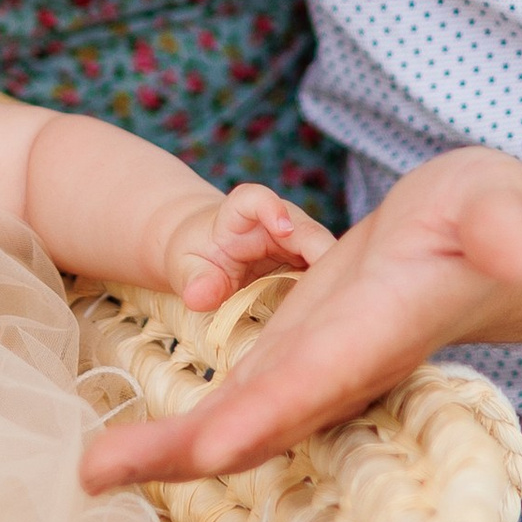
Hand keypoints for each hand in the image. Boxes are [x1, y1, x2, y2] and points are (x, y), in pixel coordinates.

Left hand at [88, 148, 521, 489]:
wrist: (491, 248)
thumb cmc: (496, 223)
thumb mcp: (499, 206)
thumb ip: (503, 228)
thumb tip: (514, 248)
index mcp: (373, 339)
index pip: (310, 387)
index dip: (255, 418)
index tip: (199, 447)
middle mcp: (337, 372)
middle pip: (252, 425)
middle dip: (178, 454)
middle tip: (93, 473)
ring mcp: (312, 369)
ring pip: (232, 422)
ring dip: (166, 449)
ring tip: (92, 469)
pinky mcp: (295, 354)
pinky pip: (232, 402)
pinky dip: (184, 428)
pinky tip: (132, 444)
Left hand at [171, 180, 337, 313]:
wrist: (211, 251)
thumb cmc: (199, 256)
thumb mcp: (186, 267)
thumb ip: (195, 281)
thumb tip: (200, 297)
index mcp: (242, 214)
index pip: (257, 201)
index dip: (272, 209)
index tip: (284, 229)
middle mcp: (281, 221)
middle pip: (309, 233)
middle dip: (323, 259)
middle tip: (328, 298)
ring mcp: (301, 242)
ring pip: (329, 257)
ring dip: (334, 284)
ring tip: (332, 316)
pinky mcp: (312, 262)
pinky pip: (329, 277)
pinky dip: (331, 296)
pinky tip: (329, 320)